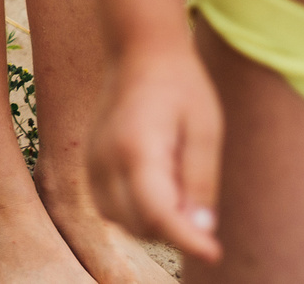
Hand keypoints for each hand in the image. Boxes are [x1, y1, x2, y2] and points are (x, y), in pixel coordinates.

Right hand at [91, 44, 223, 262]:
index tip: (214, 252)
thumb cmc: (180, 85)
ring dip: (152, 222)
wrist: (140, 51)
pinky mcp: (89, 160)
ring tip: (177, 188)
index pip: (158, 214)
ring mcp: (91, 160)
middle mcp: (105, 159)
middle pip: (139, 224)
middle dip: (173, 229)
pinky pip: (108, 205)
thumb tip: (202, 229)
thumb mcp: (206, 130)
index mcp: (136, 149)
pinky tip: (156, 186)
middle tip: (199, 204)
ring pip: (121, 220)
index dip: (188, 240)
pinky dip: (133, 210)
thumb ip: (201, 180)